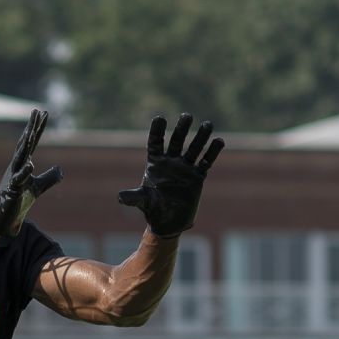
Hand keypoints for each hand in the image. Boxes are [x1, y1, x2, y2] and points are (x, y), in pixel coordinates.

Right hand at [0, 108, 62, 236]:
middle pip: (25, 144)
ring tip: (32, 131)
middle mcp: (17, 167)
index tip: (44, 113)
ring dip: (26, 145)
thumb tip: (61, 169)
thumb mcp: (38, 187)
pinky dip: (24, 173)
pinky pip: (18, 180)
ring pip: (20, 158)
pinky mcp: (12, 190)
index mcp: (22, 164)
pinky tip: (31, 164)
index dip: (38, 128)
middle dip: (31, 128)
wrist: (2, 218)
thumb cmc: (18, 200)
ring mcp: (13, 177)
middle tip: (37, 112)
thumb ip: (49, 177)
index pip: (31, 142)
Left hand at [118, 114, 223, 237]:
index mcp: (155, 163)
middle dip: (182, 128)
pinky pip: (206, 162)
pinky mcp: (197, 177)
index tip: (160, 118)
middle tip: (187, 116)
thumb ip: (133, 198)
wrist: (168, 222)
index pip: (155, 142)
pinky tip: (219, 141)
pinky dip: (212, 152)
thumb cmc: (152, 209)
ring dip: (201, 137)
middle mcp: (171, 162)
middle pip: (177, 141)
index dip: (157, 130)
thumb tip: (120, 197)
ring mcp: (185, 169)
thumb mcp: (142, 202)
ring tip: (207, 124)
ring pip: (194, 149)